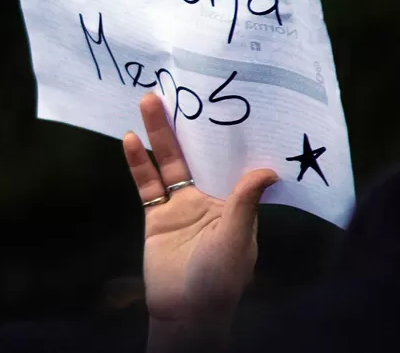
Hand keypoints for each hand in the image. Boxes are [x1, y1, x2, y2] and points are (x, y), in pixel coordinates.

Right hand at [124, 94, 277, 333]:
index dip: (226, 133)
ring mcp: (181, 207)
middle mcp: (209, 199)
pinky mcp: (156, 217)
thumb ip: (245, 202)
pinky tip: (130, 140)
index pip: (231, 158)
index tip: (223, 103)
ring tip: (148, 102)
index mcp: (235, 203)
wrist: (185, 311)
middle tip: (178, 88)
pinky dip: (138, 163)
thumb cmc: (220, 279)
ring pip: (168, 162)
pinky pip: (146, 184)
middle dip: (187, 123)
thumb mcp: (237, 238)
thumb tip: (268, 169)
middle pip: (196, 152)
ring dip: (159, 134)